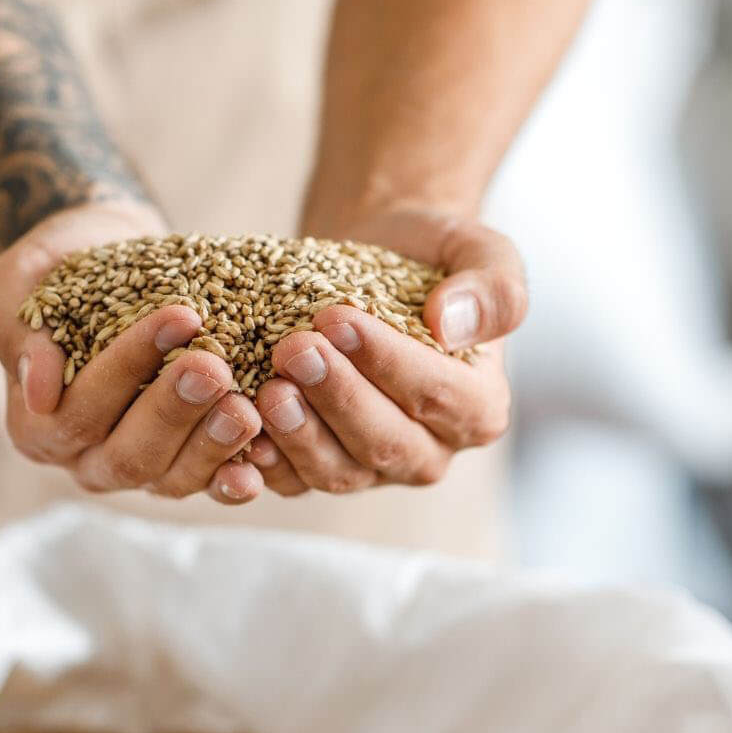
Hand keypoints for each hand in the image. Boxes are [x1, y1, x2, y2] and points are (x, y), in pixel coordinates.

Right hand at [0, 200, 268, 503]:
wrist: (114, 258)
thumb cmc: (62, 263)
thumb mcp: (22, 280)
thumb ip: (23, 332)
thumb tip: (38, 391)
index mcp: (36, 425)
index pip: (78, 411)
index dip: (127, 369)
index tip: (180, 316)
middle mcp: (85, 459)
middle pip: (128, 456)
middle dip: (174, 411)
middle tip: (215, 366)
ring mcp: (140, 467)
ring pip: (173, 478)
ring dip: (212, 445)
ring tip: (247, 408)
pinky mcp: (186, 462)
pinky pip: (211, 483)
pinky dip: (239, 473)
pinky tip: (267, 452)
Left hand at [247, 207, 525, 495]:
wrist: (372, 260)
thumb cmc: (429, 258)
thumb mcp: (480, 252)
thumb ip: (492, 289)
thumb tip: (451, 325)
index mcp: (479, 409)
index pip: (436, 395)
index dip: (386, 362)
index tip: (338, 319)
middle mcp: (430, 451)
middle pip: (384, 443)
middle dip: (336, 397)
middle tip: (293, 349)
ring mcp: (373, 468)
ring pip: (337, 471)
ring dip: (298, 433)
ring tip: (266, 388)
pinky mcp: (321, 468)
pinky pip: (292, 480)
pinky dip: (265, 461)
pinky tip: (240, 424)